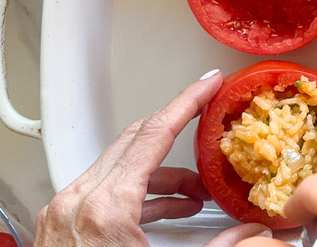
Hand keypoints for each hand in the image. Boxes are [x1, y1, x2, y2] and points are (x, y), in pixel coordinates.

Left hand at [33, 69, 269, 245]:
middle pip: (136, 139)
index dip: (187, 103)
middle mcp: (79, 201)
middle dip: (178, 131)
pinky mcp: (62, 224)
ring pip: (121, 164)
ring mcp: (66, 211)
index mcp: (107, 208)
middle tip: (206, 118)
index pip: (155, 135)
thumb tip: (254, 235)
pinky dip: (140, 190)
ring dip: (162, 170)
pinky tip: (166, 210)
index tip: (208, 85)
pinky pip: (106, 188)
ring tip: (195, 190)